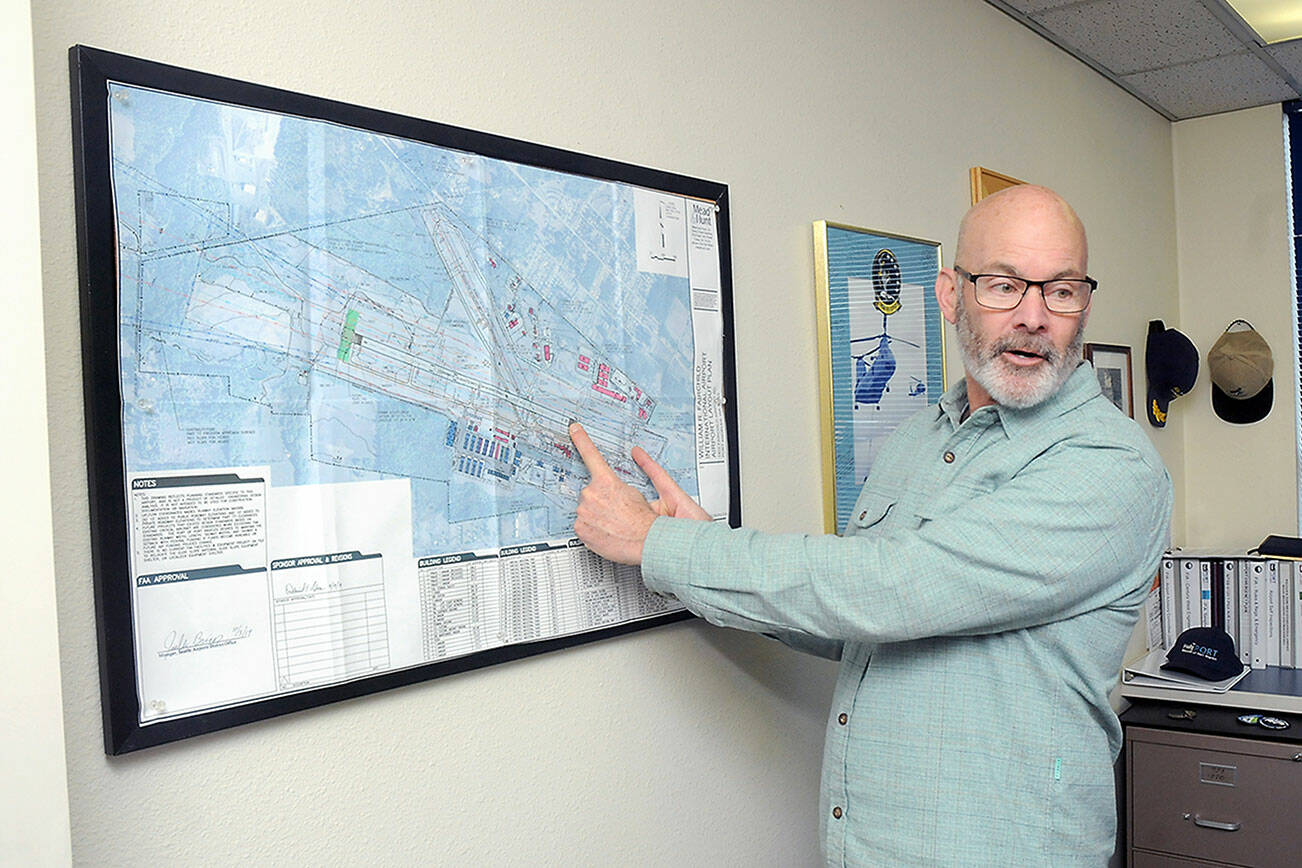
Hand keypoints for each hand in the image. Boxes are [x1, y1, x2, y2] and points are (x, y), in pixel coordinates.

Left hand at [569, 422, 709, 563]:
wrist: (645, 542)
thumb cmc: (644, 521)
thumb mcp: (636, 495)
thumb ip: (617, 489)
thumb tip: (612, 493)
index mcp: (606, 481)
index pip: (591, 454)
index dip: (581, 439)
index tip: (573, 427)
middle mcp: (591, 494)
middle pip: (590, 492)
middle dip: (600, 500)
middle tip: (615, 512)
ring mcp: (583, 511)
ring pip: (586, 510)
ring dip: (596, 516)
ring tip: (612, 524)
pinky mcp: (580, 528)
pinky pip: (583, 526)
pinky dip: (592, 529)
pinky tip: (605, 532)